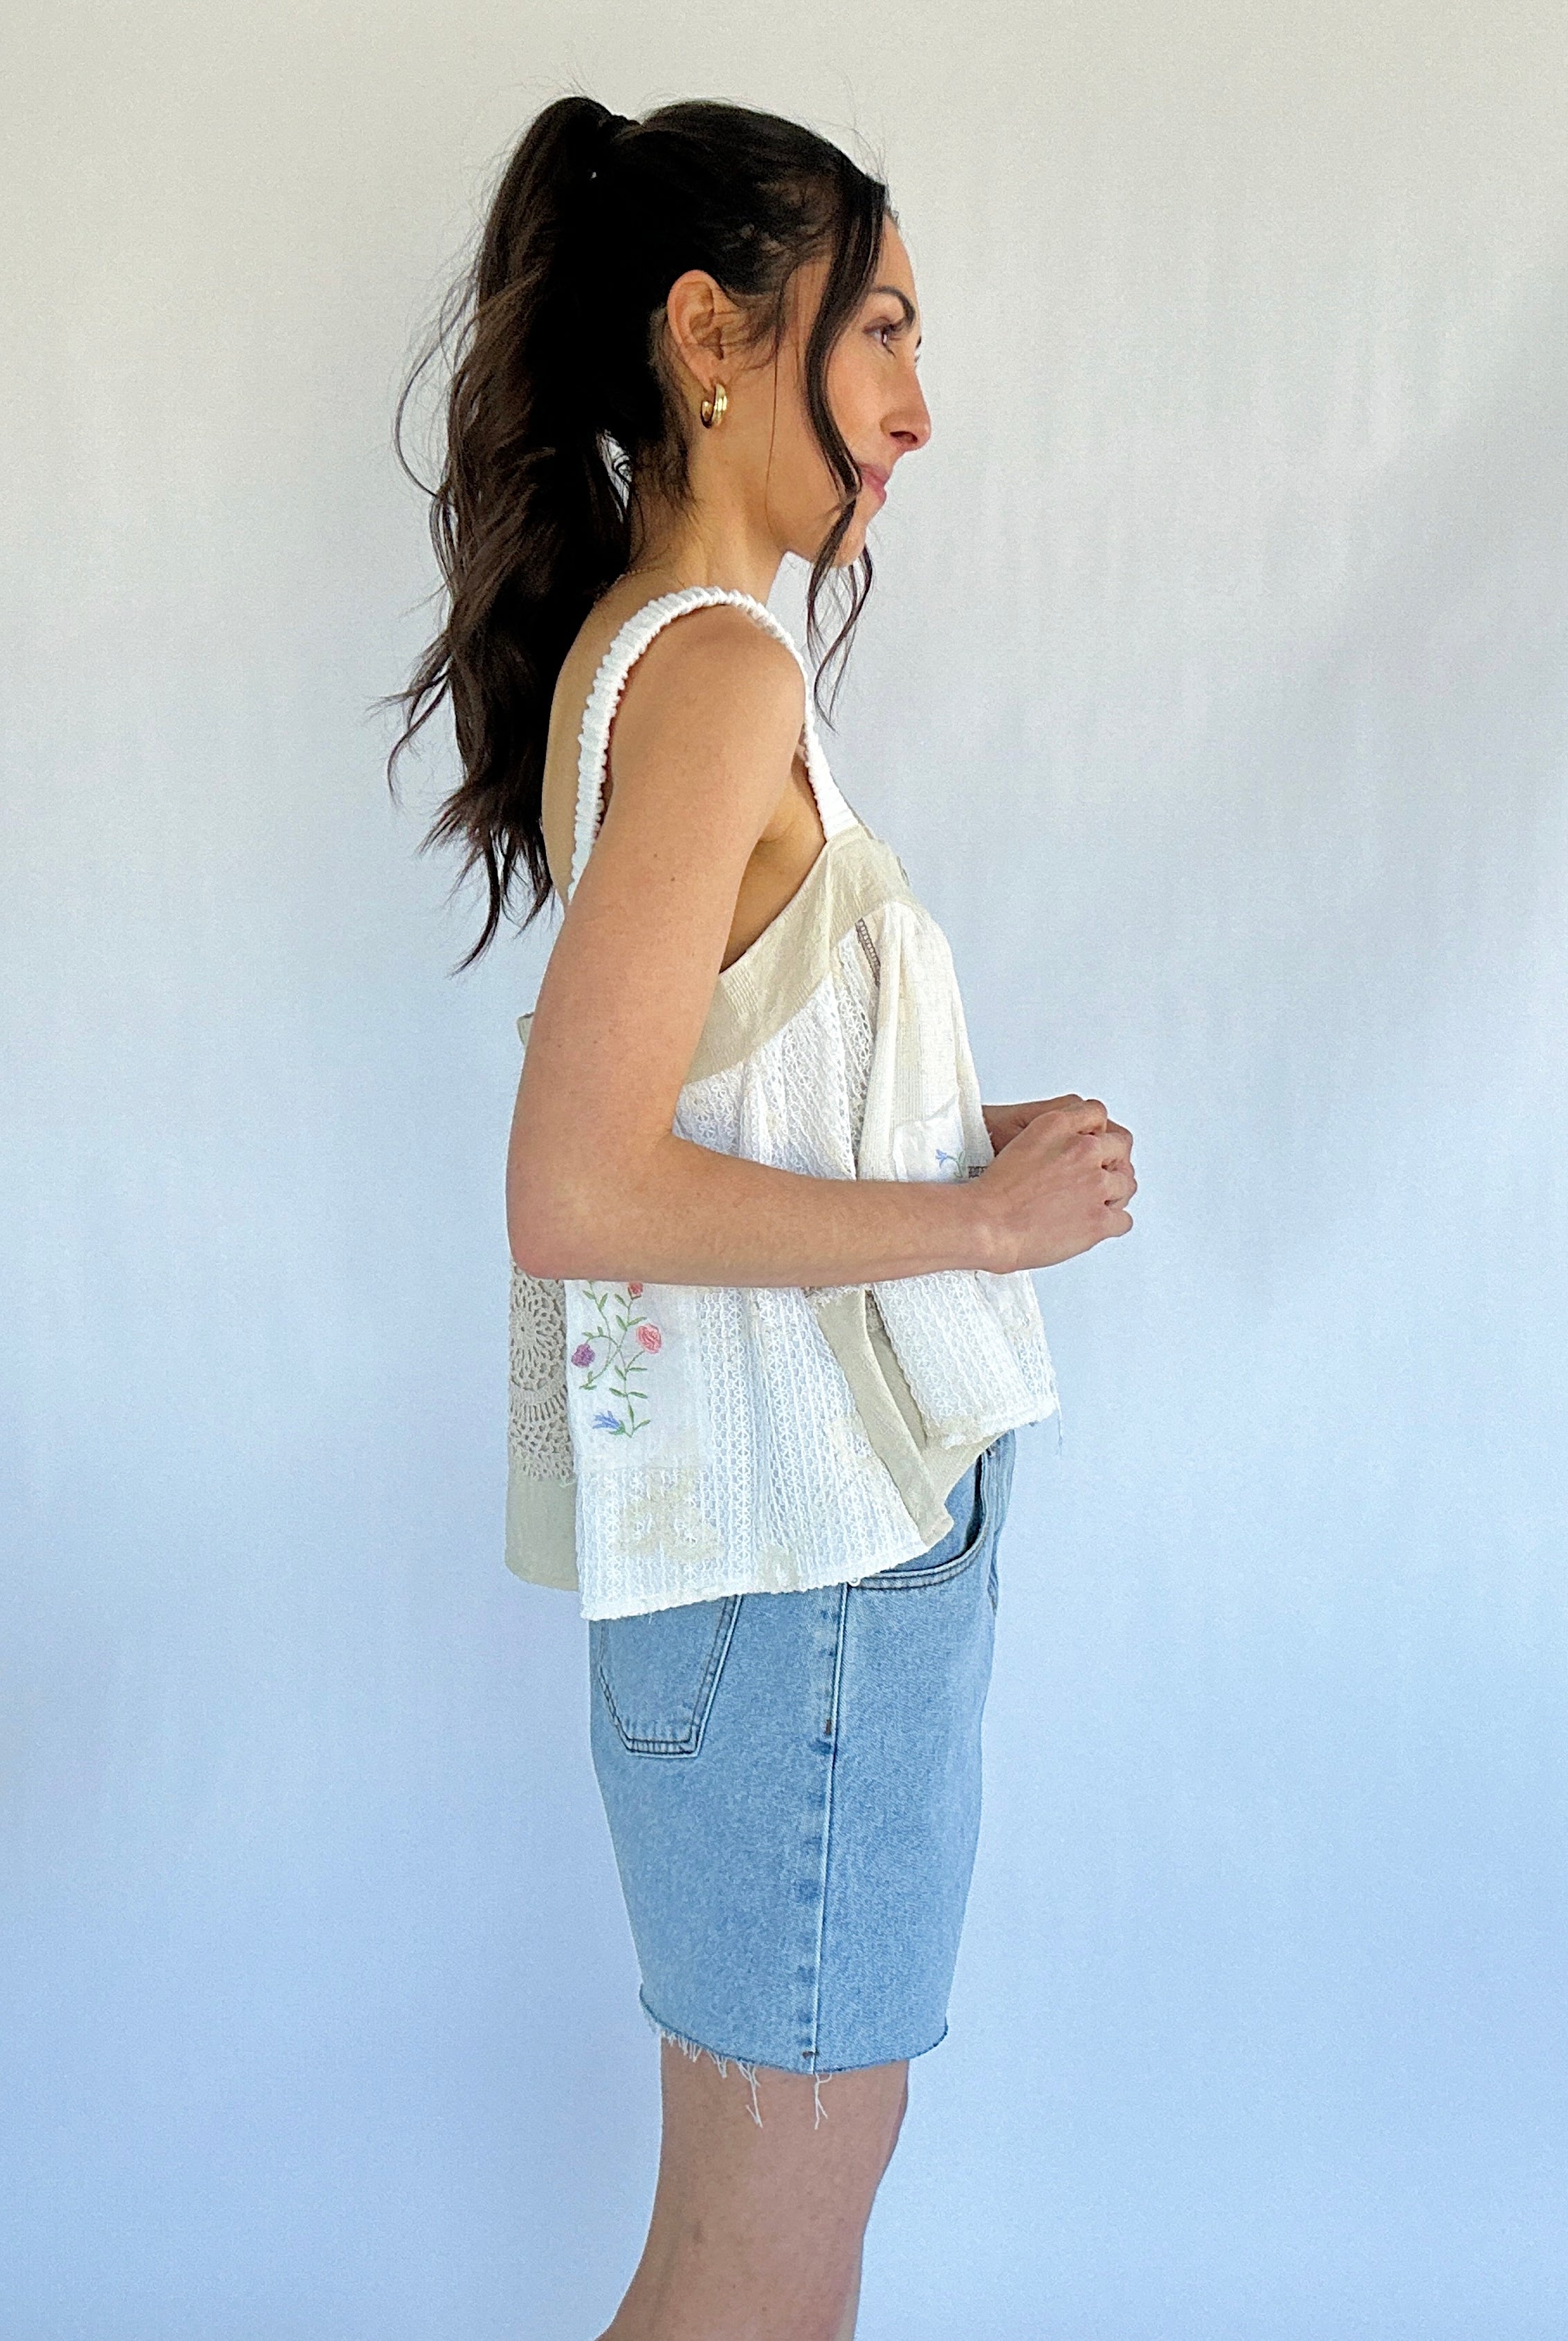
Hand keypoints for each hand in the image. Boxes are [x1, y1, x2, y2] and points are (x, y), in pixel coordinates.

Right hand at [974, 1095, 1135, 1271]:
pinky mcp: (1099, 1218)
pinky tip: (1098, 1223)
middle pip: (1120, 1145)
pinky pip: (1123, 1219)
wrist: (986, 1223)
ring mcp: (1094, 1184)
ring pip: (1126, 1183)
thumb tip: (1067, 1146)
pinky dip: (1112, 1223)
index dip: (1097, 1130)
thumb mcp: (1020, 1141)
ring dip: (1115, 1191)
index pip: (1096, 1113)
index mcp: (1057, 1125)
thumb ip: (1050, 1137)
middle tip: (1101, 1173)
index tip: (1095, 1142)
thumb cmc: (994, 1192)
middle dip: (1112, 1160)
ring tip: (1100, 1200)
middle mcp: (1081, 1150)